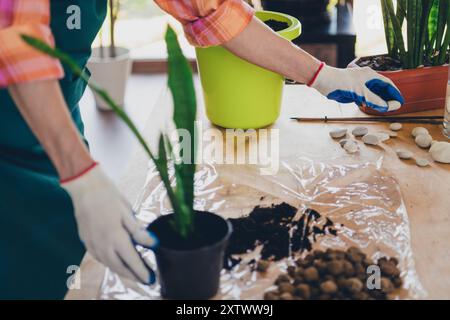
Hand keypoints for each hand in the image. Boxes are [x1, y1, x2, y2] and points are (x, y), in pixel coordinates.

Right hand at [61, 163, 157, 283]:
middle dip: (133, 276)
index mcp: (115, 237)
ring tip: (133, 273)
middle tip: (144, 279)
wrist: (84, 186)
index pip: (132, 261)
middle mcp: (103, 245)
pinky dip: (109, 263)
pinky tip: (115, 261)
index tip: (151, 279)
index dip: (142, 272)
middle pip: (119, 267)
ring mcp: (92, 244)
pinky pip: (99, 258)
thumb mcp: (127, 212)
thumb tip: (153, 244)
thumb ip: (138, 231)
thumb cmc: (109, 196)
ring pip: (108, 265)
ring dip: (121, 271)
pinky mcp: (85, 241)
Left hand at [309, 63, 403, 112]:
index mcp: (371, 76)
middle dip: (388, 98)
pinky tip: (371, 108)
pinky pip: (365, 98)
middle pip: (382, 89)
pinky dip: (370, 103)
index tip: (400, 103)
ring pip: (374, 94)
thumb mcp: (360, 92)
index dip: (395, 93)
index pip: (388, 84)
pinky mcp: (353, 91)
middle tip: (393, 108)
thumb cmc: (341, 83)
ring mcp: (360, 85)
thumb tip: (388, 107)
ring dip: (379, 101)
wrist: (324, 82)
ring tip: (385, 109)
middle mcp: (367, 80)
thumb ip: (375, 100)